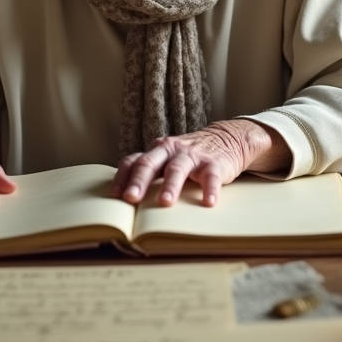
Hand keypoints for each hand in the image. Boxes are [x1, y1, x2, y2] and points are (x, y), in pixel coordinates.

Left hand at [111, 119, 290, 207]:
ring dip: (170, 185)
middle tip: (131, 199)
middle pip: (150, 163)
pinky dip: (210, 189)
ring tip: (164, 203)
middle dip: (139, 181)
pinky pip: (211, 177)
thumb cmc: (189, 156)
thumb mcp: (167, 159)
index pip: (133, 161)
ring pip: (177, 169)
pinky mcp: (214, 164)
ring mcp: (192, 156)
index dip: (122, 177)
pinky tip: (208, 202)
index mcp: (156, 150)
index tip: (115, 195)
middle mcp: (171, 150)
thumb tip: (124, 201)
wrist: (227, 139)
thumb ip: (150, 172)